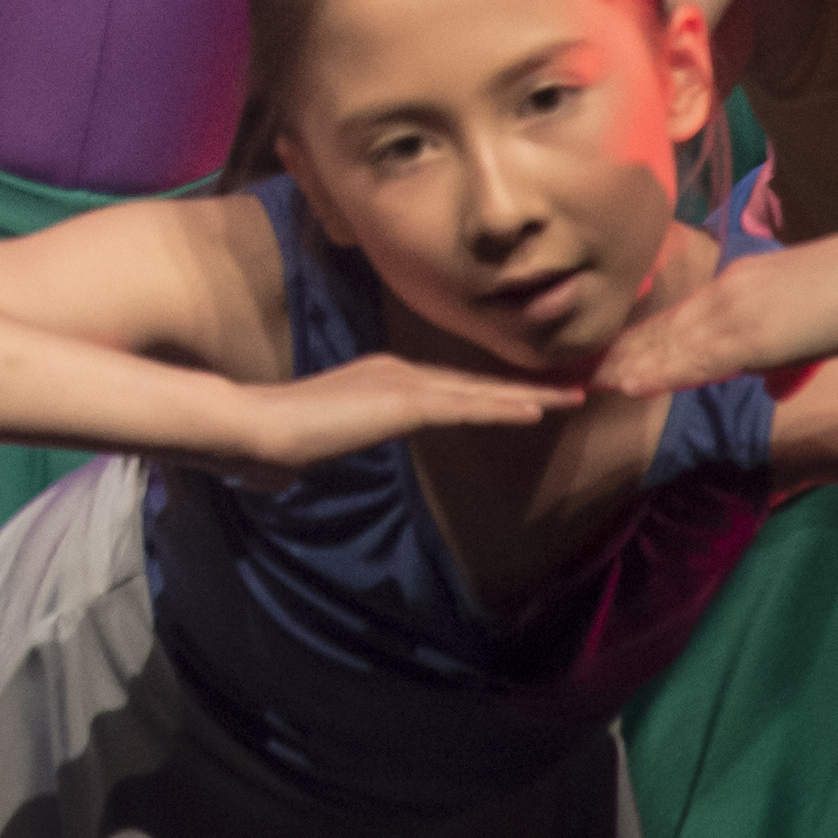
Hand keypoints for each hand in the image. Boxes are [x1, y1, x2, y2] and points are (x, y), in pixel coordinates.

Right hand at [209, 350, 574, 477]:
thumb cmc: (280, 436)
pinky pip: (466, 405)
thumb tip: (302, 467)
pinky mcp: (405, 401)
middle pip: (475, 382)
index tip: (529, 393)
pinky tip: (536, 410)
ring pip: (480, 390)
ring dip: (530, 394)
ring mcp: (403, 381)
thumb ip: (329, 437)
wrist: (263, 426)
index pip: (451, 386)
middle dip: (525, 386)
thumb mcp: (321, 436)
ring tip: (575, 396)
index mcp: (383, 377)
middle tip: (573, 386)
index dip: (492, 391)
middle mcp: (399, 370)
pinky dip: (503, 405)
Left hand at [594, 232, 837, 397]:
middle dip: (618, 351)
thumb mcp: (807, 332)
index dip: (640, 339)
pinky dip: (658, 373)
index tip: (605, 353)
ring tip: (583, 381)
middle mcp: (725, 295)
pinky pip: (693, 360)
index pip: (677, 319)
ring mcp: (732, 313)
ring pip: (666, 345)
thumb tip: (769, 386)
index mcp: (737, 288)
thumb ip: (781, 358)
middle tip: (571, 368)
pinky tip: (627, 385)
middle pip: (660, 329)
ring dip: (625, 366)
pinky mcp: (747, 335)